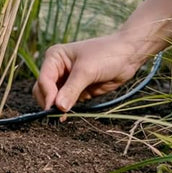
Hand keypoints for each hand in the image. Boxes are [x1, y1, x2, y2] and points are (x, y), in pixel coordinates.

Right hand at [33, 35, 153, 111]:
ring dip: (57, 108)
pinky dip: (67, 110)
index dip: (47, 95)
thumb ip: (71, 89)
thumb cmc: (106, 55)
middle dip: (49, 102)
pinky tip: (69, 115)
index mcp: (55, 58)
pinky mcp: (77, 90)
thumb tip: (58, 107)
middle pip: (43, 91)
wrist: (128, 55)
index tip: (53, 108)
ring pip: (54, 99)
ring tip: (63, 117)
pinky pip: (66, 103)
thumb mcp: (87, 71)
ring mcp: (66, 81)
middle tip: (57, 115)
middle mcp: (57, 69)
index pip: (44, 80)